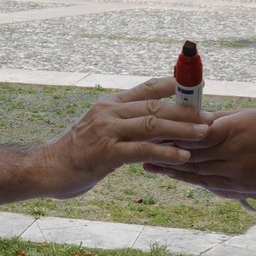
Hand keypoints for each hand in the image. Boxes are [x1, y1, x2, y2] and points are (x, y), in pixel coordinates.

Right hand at [47, 78, 209, 197]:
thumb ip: (124, 125)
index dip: (173, 85)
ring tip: (205, 133)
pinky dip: (166, 152)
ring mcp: (107, 131)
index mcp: (109, 104)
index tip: (197, 87)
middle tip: (210, 116)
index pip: (146, 88)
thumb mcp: (99, 131)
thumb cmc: (74, 153)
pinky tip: (183, 157)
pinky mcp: (107, 153)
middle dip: (186, 111)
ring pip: (153, 124)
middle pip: (155, 106)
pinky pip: (143, 150)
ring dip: (182, 129)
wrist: (46, 169)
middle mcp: (109, 112)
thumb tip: (154, 125)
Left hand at [145, 108, 255, 201]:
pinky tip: (171, 175)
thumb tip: (193, 118)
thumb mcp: (250, 117)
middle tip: (139, 145)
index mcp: (234, 131)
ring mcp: (234, 174)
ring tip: (146, 163)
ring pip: (194, 171)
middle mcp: (232, 154)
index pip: (195, 131)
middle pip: (190, 153)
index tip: (151, 127)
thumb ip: (219, 119)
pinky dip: (187, 179)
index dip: (171, 131)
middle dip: (163, 150)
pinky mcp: (237, 189)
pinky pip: (206, 184)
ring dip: (169, 168)